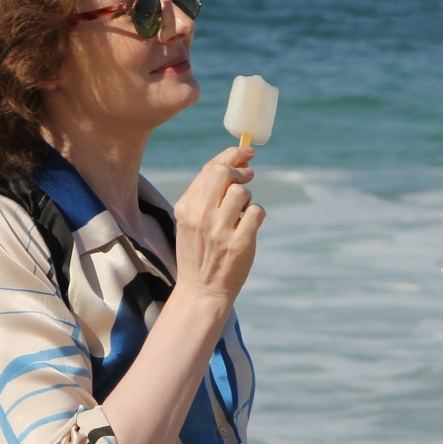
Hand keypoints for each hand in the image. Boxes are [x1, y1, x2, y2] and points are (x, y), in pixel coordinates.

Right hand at [171, 145, 263, 306]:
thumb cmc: (198, 251)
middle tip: (248, 176)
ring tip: (240, 213)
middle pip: (224, 173)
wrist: (201, 290)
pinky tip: (249, 225)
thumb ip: (205, 193)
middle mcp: (200, 216)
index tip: (246, 153)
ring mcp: (220, 231)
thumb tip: (235, 163)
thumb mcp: (190, 220)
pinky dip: (257, 214)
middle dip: (240, 171)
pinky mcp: (240, 244)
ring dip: (247, 198)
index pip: (210, 168)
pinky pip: (256, 212)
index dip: (232, 155)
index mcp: (186, 207)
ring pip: (242, 192)